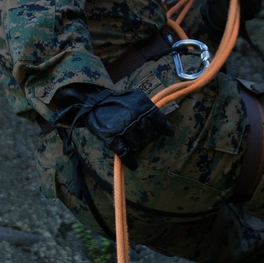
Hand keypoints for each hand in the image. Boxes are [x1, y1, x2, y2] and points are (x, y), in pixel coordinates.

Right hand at [51, 85, 173, 169]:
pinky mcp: (113, 138)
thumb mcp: (135, 97)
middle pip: (150, 136)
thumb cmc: (117, 100)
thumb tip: (161, 120)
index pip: (160, 121)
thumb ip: (148, 107)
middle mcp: (136, 118)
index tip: (169, 133)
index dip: (166, 129)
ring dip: (139, 148)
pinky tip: (133, 165)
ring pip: (139, 145)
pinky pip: (125, 153)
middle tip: (144, 138)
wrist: (93, 103)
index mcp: (143, 107)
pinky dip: (130, 161)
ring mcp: (124, 129)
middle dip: (149, 138)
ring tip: (136, 146)